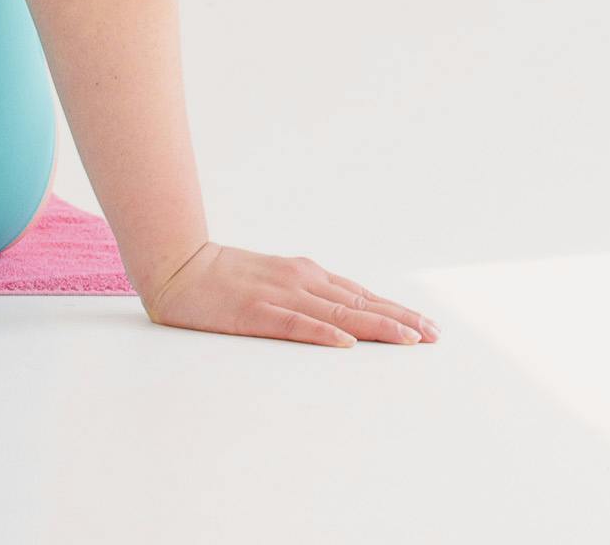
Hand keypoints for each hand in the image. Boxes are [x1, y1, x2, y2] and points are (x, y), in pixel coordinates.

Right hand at [141, 241, 434, 345]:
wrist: (174, 264)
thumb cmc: (220, 277)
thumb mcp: (272, 279)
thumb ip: (305, 294)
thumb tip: (343, 318)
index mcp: (303, 274)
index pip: (360, 296)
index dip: (396, 311)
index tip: (427, 326)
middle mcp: (299, 281)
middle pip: (359, 304)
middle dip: (401, 320)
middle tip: (435, 336)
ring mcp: (278, 295)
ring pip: (337, 314)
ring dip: (377, 326)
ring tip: (410, 339)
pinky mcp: (254, 313)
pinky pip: (294, 324)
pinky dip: (321, 333)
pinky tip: (344, 343)